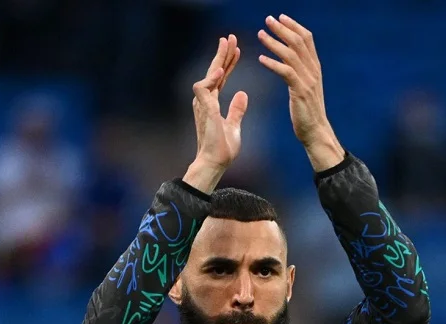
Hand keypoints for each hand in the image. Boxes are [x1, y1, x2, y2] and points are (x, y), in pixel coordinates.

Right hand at [185, 35, 246, 192]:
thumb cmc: (222, 149)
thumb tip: (242, 94)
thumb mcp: (234, 126)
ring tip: (227, 44)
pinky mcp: (203, 110)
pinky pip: (203, 89)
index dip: (228, 63)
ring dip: (217, 59)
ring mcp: (203, 104)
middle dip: (222, 54)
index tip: (237, 50)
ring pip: (208, 75)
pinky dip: (211, 79)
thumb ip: (237, 110)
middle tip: (230, 37)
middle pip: (214, 72)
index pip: (221, 77)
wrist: (215, 163)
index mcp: (212, 103)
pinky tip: (220, 70)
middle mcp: (205, 101)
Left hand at [257, 14, 344, 170]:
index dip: (294, 25)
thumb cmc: (307, 112)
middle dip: (283, 28)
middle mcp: (313, 70)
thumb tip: (291, 59)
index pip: (307, 39)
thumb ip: (300, 72)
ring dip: (274, 42)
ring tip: (260, 34)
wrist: (316, 132)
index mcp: (315, 67)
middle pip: (299, 42)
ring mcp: (308, 81)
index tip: (281, 17)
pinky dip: (273, 63)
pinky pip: (286, 72)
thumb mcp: (306, 87)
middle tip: (268, 19)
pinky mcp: (300, 91)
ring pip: (291, 54)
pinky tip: (261, 59)